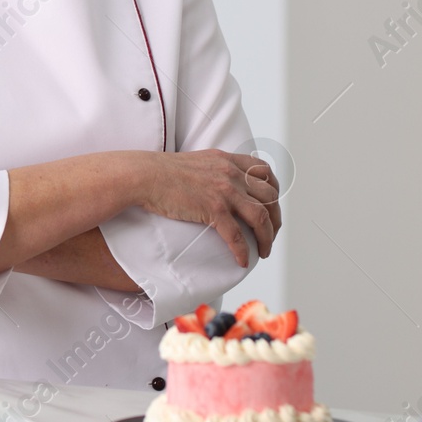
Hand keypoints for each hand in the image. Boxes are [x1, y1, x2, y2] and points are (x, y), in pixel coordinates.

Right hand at [135, 150, 280, 265]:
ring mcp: (224, 190)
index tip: (272, 207)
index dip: (274, 191)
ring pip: (261, 217)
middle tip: (270, 235)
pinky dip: (243, 251)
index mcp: (229, 160)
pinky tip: (242, 261)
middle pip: (269, 197)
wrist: (145, 175)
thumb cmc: (164, 172)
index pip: (265, 172)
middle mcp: (231, 173)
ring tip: (263, 252)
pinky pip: (237, 235)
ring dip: (266, 238)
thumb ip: (216, 169)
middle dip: (275, 219)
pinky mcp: (213, 208)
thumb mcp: (199, 162)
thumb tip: (222, 183)